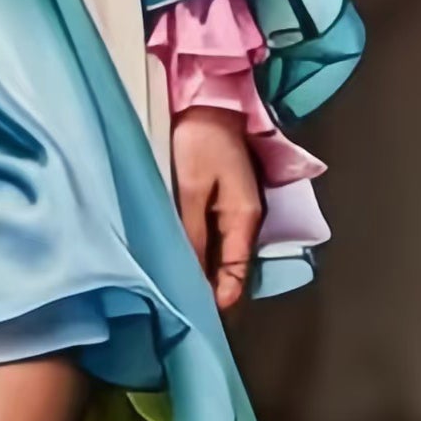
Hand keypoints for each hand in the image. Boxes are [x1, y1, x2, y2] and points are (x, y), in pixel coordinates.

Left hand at [171, 105, 262, 311]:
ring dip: (204, 268)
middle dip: (210, 286)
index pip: (237, 269)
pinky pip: (213, 234)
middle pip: (230, 264)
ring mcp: (234, 209)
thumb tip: (191, 271)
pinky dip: (200, 248)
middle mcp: (244, 218)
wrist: (207, 103)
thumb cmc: (200, 141)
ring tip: (177, 289)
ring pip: (221, 251)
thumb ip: (192, 229)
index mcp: (243, 217)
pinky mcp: (221, 199)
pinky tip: (180, 257)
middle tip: (180, 308)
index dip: (222, 294)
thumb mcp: (191, 187)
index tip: (201, 318)